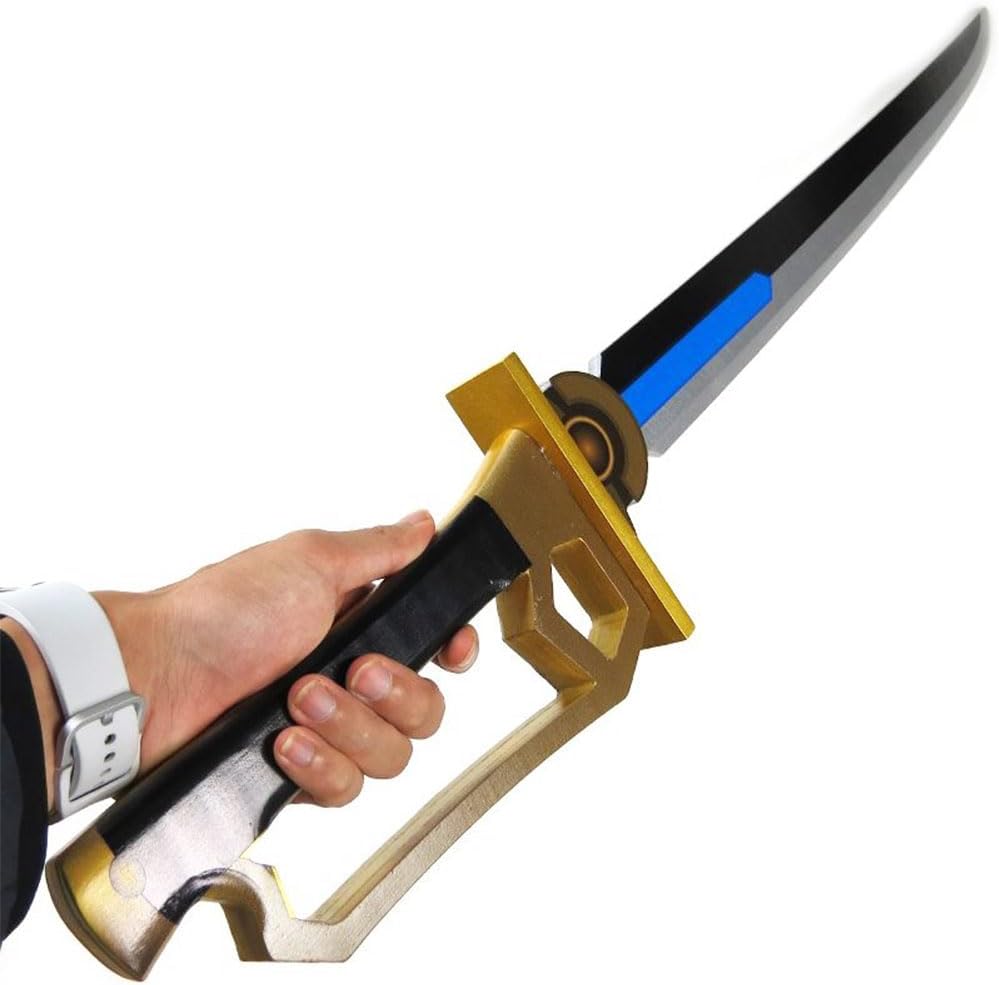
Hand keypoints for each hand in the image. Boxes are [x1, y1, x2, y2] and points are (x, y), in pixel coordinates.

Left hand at [85, 511, 476, 809]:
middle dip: (396, 693)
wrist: (155, 680)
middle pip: (425, 708)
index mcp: (361, 622)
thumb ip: (379, 549)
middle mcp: (352, 677)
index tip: (452, 650)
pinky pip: (347, 788)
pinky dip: (322, 766)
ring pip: (392, 754)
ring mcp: (328, 728)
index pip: (435, 644)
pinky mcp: (301, 773)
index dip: (455, 651)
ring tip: (297, 701)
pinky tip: (284, 743)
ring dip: (350, 727)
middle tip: (355, 670)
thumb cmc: (225, 610)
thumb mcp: (310, 562)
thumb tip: (425, 522)